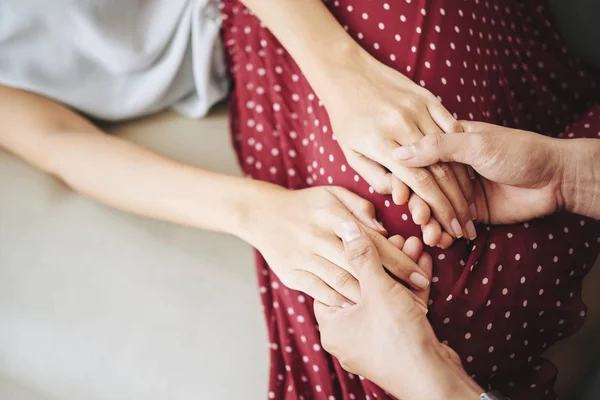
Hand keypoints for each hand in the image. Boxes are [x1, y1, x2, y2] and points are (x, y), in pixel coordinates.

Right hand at [237, 182, 430, 306]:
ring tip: (395, 311)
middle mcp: (317, 236)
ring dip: (370, 298)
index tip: (421, 277)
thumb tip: (383, 231)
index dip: (400, 261)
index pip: (372, 241)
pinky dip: (341, 302)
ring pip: (342, 281)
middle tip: (416, 300)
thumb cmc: (306, 204)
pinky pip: (321, 292)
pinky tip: (360, 311)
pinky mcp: (292, 274)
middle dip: (391, 284)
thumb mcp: (333, 194)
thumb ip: (361, 208)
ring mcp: (303, 257)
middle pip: (361, 264)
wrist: (262, 214)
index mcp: (331, 214)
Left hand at [314, 221, 481, 399]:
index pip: (330, 284)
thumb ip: (362, 255)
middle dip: (381, 261)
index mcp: (332, 327)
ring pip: (384, 298)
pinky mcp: (399, 343)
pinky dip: (410, 288)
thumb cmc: (396, 336)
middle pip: (361, 288)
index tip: (360, 238)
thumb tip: (346, 226)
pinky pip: (400, 309)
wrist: (432, 378)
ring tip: (412, 243)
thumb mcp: (377, 288)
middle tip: (393, 237)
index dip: (346, 258)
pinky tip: (423, 261)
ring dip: (399, 271)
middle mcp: (349, 336)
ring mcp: (375, 341)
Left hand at [321, 52, 476, 242]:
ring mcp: (416, 108)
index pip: (418, 182)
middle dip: (456, 204)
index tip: (450, 228)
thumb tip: (399, 195)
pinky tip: (469, 170)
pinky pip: (451, 124)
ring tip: (470, 206)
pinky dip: (461, 148)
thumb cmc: (345, 118)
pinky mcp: (427, 96)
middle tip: (466, 226)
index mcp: (380, 143)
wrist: (346, 74)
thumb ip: (375, 176)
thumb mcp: (350, 152)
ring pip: (449, 150)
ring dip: (463, 183)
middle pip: (439, 171)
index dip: (438, 209)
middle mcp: (401, 125)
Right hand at [392, 121, 564, 223]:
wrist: (556, 179)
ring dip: (429, 224)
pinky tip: (442, 241)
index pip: (414, 161)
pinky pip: (450, 224)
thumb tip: (398, 152)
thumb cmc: (519, 152)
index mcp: (448, 144)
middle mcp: (449, 167)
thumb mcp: (477, 144)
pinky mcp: (470, 213)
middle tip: (420, 218)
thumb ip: (439, 148)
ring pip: (433, 209)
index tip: (397, 195)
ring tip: (432, 235)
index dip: (402, 179)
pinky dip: (444, 234)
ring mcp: (459, 191)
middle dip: (417, 206)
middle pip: (420, 189)